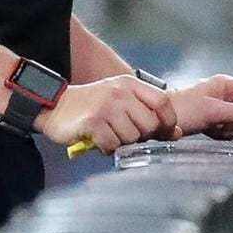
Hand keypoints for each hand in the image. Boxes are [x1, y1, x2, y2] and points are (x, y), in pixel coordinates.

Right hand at [36, 74, 174, 153]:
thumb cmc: (91, 106)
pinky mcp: (93, 121)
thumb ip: (147, 113)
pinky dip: (107, 148)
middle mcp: (120, 92)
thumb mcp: (121, 101)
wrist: (55, 106)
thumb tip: (176, 133)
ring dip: (122, 143)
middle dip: (142, 137)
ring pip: (132, 137)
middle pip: (150, 124)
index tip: (165, 133)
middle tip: (126, 136)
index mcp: (130, 84)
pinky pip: (113, 145)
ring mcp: (106, 106)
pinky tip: (99, 141)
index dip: (169, 121)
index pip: (163, 101)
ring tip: (109, 136)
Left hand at [168, 75, 232, 139]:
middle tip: (228, 127)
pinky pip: (231, 128)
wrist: (159, 120)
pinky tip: (212, 132)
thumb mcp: (214, 111)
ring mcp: (221, 106)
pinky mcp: (215, 118)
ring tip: (217, 129)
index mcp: (228, 84)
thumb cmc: (181, 110)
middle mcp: (226, 93)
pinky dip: (224, 133)